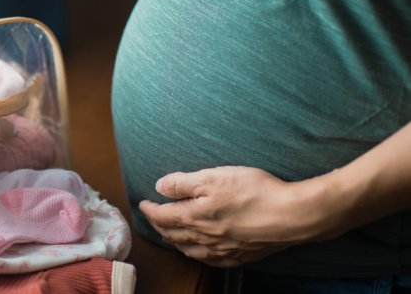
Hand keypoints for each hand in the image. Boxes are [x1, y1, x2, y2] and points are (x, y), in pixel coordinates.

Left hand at [139, 166, 335, 266]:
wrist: (292, 216)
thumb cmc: (254, 191)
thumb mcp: (214, 177)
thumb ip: (183, 183)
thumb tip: (159, 187)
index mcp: (195, 217)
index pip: (163, 216)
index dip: (150, 209)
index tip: (143, 203)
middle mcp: (204, 238)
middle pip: (173, 235)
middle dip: (159, 225)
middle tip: (153, 217)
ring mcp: (222, 250)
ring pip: (189, 250)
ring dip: (175, 241)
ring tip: (170, 234)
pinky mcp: (240, 256)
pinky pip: (209, 260)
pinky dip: (196, 253)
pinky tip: (199, 250)